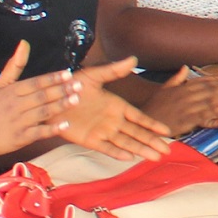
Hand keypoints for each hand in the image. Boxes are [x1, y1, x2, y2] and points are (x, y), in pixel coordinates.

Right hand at [0, 43, 83, 155]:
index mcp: (12, 91)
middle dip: (61, 90)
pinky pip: (38, 132)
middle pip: (41, 96)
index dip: (52, 78)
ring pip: (42, 112)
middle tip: (79, 85)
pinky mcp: (20, 137)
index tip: (68, 74)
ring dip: (60, 106)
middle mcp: (15, 105)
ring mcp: (18, 122)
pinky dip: (52, 129)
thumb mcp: (0, 85)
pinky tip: (65, 124)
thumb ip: (14, 65)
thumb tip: (24, 43)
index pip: (35, 83)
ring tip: (76, 100)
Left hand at [57, 82, 176, 162]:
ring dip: (140, 150)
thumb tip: (133, 59)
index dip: (152, 124)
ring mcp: (102, 131)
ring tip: (156, 158)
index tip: (167, 131)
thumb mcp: (93, 75)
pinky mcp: (89, 140)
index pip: (139, 117)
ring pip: (126, 143)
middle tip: (167, 151)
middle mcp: (113, 121)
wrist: (50, 99)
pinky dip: (117, 153)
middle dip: (152, 142)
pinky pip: (106, 148)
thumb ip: (113, 70)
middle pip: (137, 133)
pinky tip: (130, 158)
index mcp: (117, 106)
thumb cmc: (71, 85)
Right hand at [144, 68, 217, 133]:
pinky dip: (213, 116)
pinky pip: (201, 118)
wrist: (140, 124)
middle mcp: (185, 95)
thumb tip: (184, 67)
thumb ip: (176, 79)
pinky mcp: (183, 121)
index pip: (207, 81)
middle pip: (212, 89)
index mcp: (183, 87)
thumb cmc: (153, 108)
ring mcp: (185, 108)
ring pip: (209, 101)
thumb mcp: (163, 90)